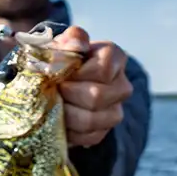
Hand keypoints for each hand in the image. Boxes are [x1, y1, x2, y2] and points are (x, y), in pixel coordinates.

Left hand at [57, 26, 132, 147]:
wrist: (55, 83)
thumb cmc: (60, 59)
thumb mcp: (62, 44)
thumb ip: (72, 39)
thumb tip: (78, 44)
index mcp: (115, 57)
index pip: (104, 69)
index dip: (78, 73)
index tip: (62, 72)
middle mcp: (122, 85)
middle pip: (98, 96)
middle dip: (68, 94)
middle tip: (54, 89)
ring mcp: (115, 111)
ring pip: (92, 119)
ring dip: (66, 113)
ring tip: (54, 105)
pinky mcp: (104, 131)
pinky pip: (88, 137)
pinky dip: (69, 130)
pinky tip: (60, 120)